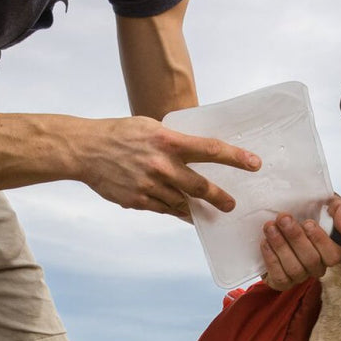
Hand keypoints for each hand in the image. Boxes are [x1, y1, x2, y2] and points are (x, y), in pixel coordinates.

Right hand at [78, 116, 260, 219]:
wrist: (86, 150)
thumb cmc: (120, 134)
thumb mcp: (151, 128)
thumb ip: (174, 141)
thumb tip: (197, 152)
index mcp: (167, 141)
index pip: (210, 150)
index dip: (236, 158)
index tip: (255, 164)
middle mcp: (162, 165)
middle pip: (200, 186)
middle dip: (220, 197)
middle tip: (231, 204)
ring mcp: (150, 185)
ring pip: (182, 203)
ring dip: (195, 208)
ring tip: (205, 211)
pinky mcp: (138, 200)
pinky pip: (165, 210)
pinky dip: (175, 211)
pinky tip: (183, 212)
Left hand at [260, 194, 340, 290]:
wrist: (280, 220)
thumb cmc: (309, 213)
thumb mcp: (329, 205)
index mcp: (330, 250)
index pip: (333, 255)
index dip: (321, 241)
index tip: (308, 222)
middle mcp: (317, 267)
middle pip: (311, 260)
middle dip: (295, 237)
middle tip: (283, 218)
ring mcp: (300, 276)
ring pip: (294, 268)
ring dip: (281, 246)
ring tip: (270, 227)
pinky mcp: (282, 282)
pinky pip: (279, 277)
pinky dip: (271, 258)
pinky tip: (265, 242)